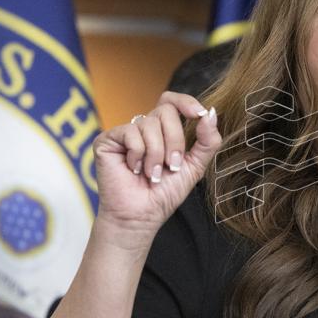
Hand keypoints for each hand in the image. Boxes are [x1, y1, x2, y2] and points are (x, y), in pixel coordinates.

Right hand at [92, 91, 221, 236]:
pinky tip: (133, 170)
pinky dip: (138, 154)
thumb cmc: (164, 193)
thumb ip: (207, 140)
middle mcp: (144, 127)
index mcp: (164, 131)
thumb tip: (210, 113)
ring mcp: (125, 132)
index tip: (199, 114)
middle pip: (166, 111)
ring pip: (150, 123)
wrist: (141, 216)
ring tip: (151, 174)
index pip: (173, 101)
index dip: (186, 102)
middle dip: (175, 141)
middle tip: (171, 166)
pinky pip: (131, 133)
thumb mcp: (195, 166)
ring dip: (156, 154)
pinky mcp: (107, 140)